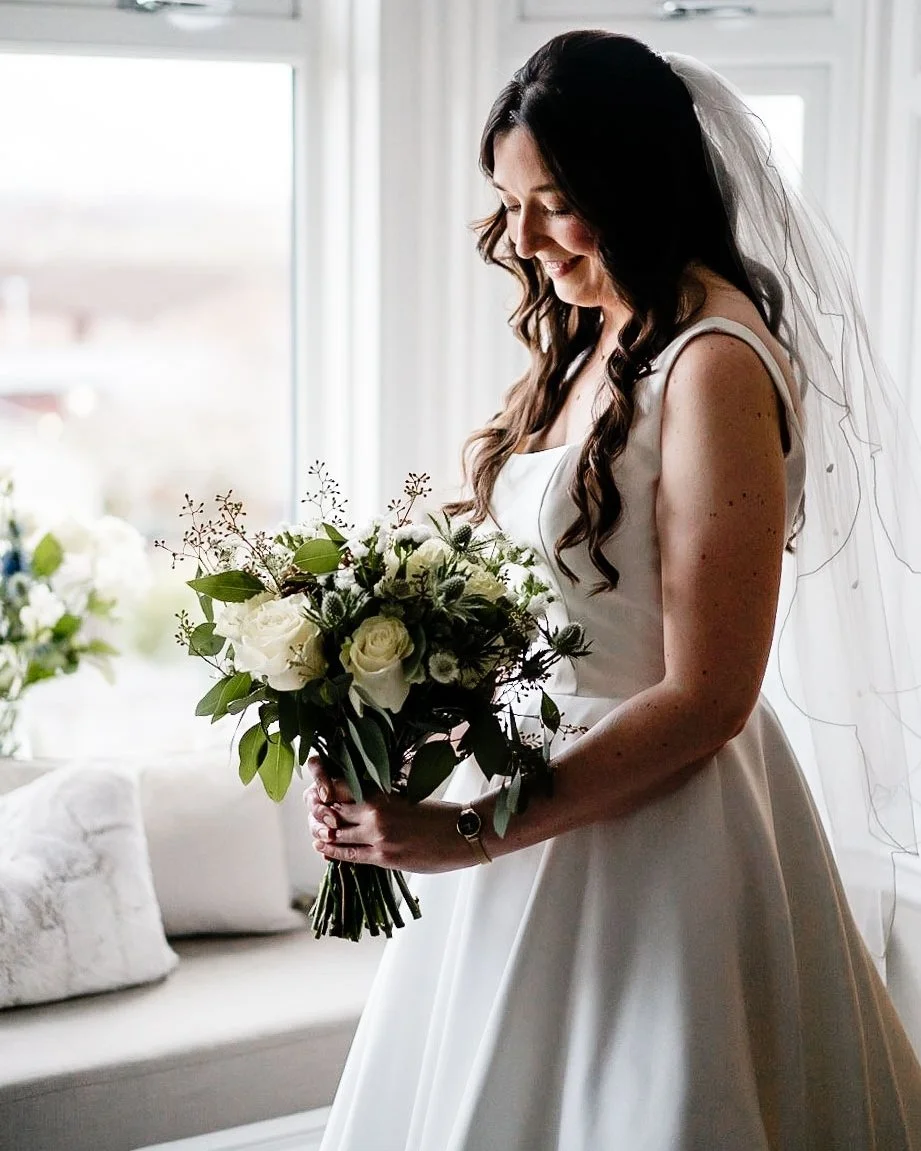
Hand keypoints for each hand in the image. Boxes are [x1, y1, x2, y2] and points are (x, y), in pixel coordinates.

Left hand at [304, 753, 478, 873]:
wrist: (461, 833)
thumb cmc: (438, 813)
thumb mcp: (405, 797)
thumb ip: (381, 799)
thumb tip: (357, 801)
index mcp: (382, 792)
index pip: (340, 787)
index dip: (324, 789)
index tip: (317, 792)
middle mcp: (375, 812)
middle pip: (332, 811)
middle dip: (320, 812)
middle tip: (312, 813)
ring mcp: (377, 836)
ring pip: (337, 834)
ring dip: (324, 833)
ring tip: (316, 832)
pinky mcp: (383, 857)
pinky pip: (349, 855)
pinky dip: (333, 851)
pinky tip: (323, 847)